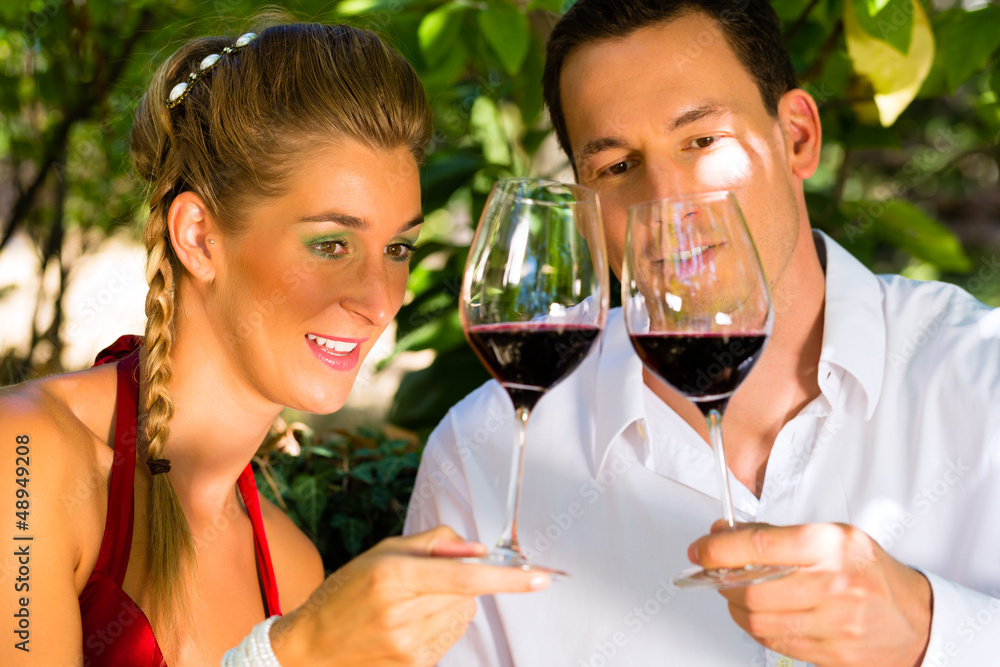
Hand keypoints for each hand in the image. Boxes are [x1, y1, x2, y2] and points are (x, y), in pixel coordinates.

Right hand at [271, 525, 548, 665]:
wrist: (312, 648)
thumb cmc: (347, 592)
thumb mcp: (383, 552)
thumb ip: (435, 543)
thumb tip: (478, 550)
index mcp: (394, 576)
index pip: (465, 578)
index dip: (507, 578)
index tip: (541, 577)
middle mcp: (403, 614)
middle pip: (467, 595)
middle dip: (461, 583)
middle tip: (427, 581)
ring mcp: (410, 647)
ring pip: (463, 616)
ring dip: (451, 605)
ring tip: (411, 605)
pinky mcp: (415, 666)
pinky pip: (450, 637)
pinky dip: (441, 625)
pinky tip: (409, 625)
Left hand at [688, 521, 931, 666]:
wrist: (916, 620)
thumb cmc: (870, 573)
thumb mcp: (833, 537)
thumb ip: (777, 535)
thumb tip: (722, 534)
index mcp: (830, 545)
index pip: (758, 545)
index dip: (718, 548)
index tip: (700, 550)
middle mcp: (832, 584)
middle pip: (751, 589)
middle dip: (722, 582)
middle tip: (716, 574)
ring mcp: (833, 623)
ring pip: (757, 619)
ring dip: (734, 607)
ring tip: (736, 594)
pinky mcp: (832, 653)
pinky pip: (775, 641)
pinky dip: (756, 627)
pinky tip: (759, 615)